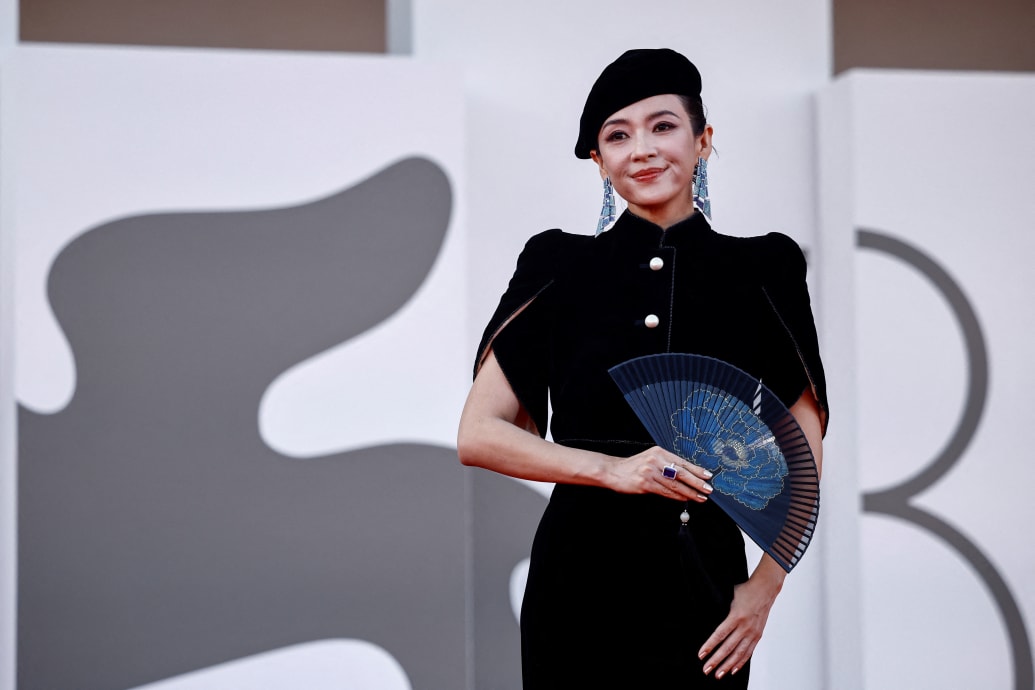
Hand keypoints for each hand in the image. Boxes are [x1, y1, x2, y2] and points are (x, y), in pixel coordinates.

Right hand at [603, 446, 712, 501]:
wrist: (612, 471)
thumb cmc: (633, 466)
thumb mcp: (650, 459)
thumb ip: (666, 464)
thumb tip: (687, 475)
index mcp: (659, 452)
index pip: (682, 461)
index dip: (696, 470)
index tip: (708, 476)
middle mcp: (655, 460)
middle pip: (681, 473)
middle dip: (696, 482)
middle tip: (708, 489)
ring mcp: (649, 472)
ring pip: (674, 485)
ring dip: (689, 492)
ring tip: (700, 497)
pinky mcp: (645, 483)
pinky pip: (665, 492)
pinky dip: (676, 496)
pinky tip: (685, 499)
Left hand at [697, 559, 783, 678]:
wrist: (766, 589)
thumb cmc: (746, 591)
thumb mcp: (730, 597)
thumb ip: (722, 611)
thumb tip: (708, 618)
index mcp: (736, 616)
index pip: (720, 635)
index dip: (710, 646)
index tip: (701, 655)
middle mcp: (745, 627)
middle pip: (728, 648)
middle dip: (716, 660)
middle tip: (706, 670)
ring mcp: (752, 633)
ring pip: (738, 654)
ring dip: (727, 666)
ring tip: (718, 674)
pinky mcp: (758, 636)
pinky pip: (748, 652)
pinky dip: (740, 662)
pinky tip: (733, 670)